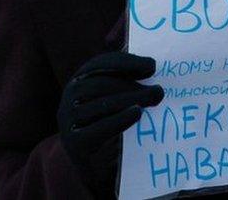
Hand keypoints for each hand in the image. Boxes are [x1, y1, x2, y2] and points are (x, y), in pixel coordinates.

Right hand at [58, 52, 163, 192]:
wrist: (93, 168)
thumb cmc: (108, 125)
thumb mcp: (113, 99)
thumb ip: (124, 78)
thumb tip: (146, 58)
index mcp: (79, 80)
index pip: (100, 63)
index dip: (126, 62)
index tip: (152, 66)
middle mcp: (69, 96)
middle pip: (102, 84)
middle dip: (133, 84)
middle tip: (158, 91)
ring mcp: (68, 120)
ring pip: (101, 104)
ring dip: (131, 98)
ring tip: (154, 99)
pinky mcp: (75, 143)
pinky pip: (99, 128)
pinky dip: (120, 119)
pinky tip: (137, 113)